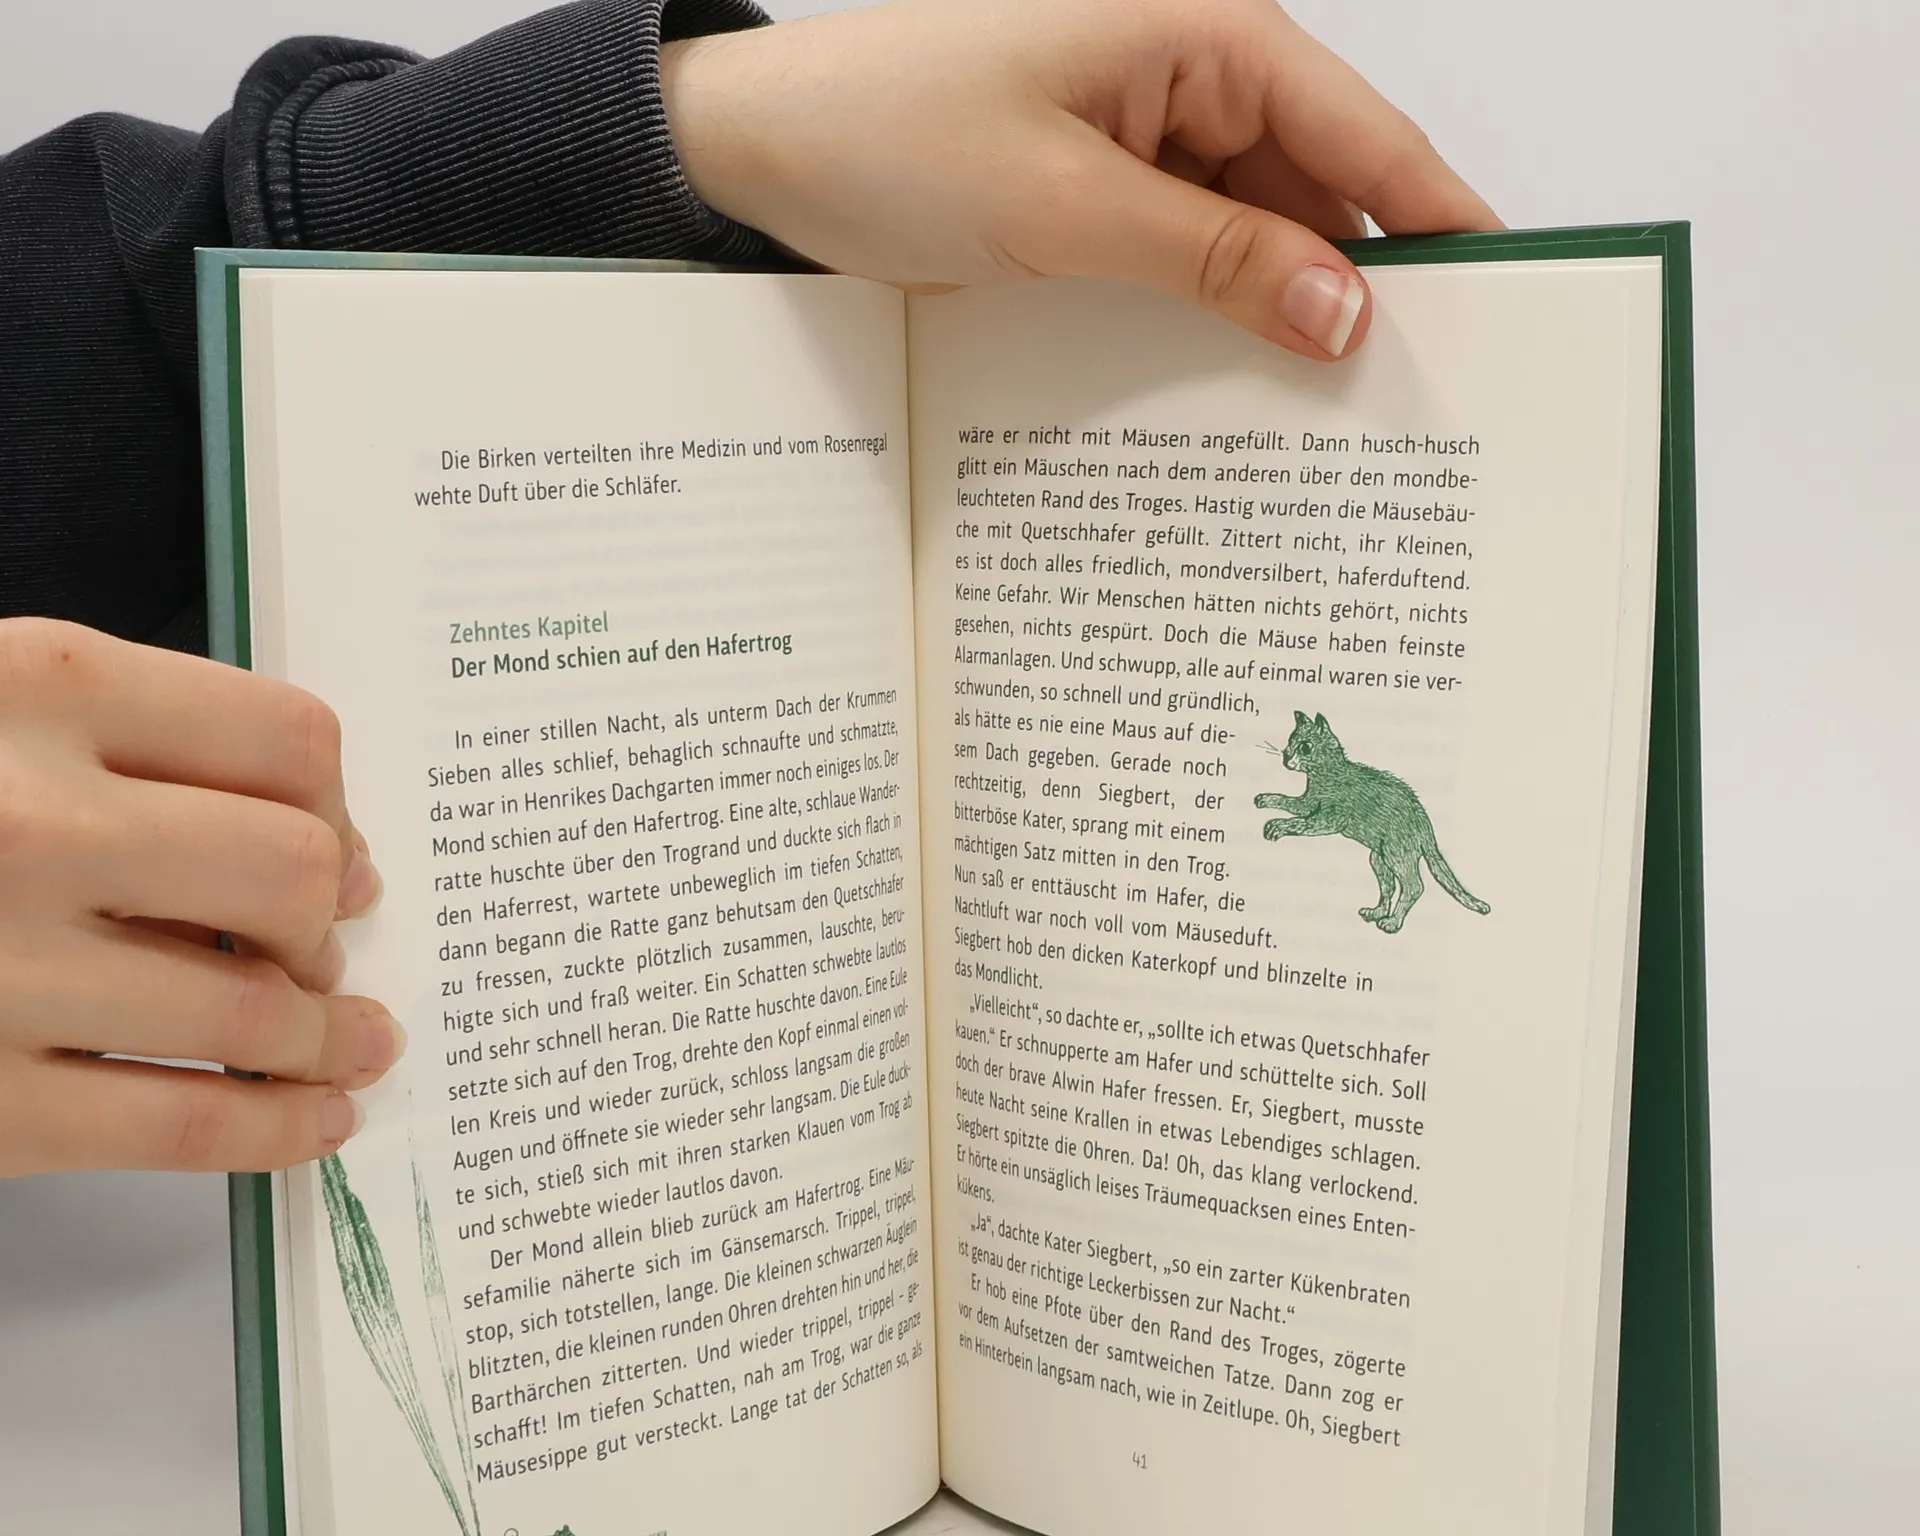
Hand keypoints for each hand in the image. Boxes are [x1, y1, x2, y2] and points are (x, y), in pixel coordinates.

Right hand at [0, 620, 403, 1176]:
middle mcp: (30, 821)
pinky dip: (276, 1134)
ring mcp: (6, 969)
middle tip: (326, 958)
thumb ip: (124, 745)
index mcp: (39, 692)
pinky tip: (309, 1124)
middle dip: (324, 927)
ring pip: (257, 1014)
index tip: (343, 855)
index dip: (338, 810)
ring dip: (329, 1042)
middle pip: (290, 873)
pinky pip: (184, 1129)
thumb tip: (316, 849)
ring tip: (352, 1047)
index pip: (283, 739)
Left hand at [661, 0, 1497, 359]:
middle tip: (1415, 407)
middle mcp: (1195, 81)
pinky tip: (1238, 398)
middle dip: (1364, 292)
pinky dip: (1217, 325)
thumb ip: (1212, 259)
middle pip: (1324, 195)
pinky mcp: (1108, 204)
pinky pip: (1194, 264)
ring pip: (1262, 240)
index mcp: (1206, 35)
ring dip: (1285, 322)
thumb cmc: (889, 131)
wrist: (763, 154)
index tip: (1508, 307)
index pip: (1366, 134)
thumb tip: (1342, 312)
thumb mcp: (1063, 204)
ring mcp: (1151, 147)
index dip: (1440, 223)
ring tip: (1333, 426)